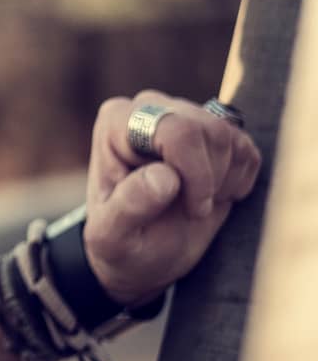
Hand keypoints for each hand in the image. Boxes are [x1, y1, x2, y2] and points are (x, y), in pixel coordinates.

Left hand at [82, 90, 262, 307]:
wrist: (143, 252)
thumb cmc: (122, 244)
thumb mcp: (114, 237)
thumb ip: (130, 205)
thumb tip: (164, 175)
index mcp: (116, 122)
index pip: (177, 130)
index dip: (196, 174)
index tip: (191, 210)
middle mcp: (149, 108)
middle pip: (211, 131)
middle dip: (211, 180)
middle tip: (193, 209)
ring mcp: (183, 116)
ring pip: (231, 138)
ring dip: (224, 181)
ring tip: (196, 202)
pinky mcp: (212, 134)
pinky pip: (247, 149)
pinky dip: (239, 180)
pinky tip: (212, 194)